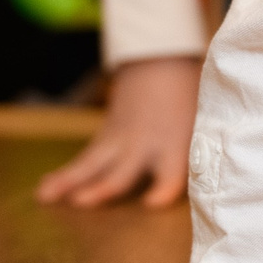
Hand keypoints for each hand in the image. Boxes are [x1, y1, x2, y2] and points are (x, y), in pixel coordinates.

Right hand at [36, 54, 199, 206]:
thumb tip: (217, 183)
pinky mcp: (108, 136)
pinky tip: (45, 188)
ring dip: (68, 181)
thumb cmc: (188, 95)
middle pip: (121, 171)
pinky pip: (86, 158)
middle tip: (82, 202)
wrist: (161, 58)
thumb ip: (202, 154)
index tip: (152, 204)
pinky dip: (66, 174)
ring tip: (45, 196)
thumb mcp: (203, 123)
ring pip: (92, 164)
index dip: (162, 190)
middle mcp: (144, 145)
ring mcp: (122, 140)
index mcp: (175, 143)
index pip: (171, 173)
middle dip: (102, 187)